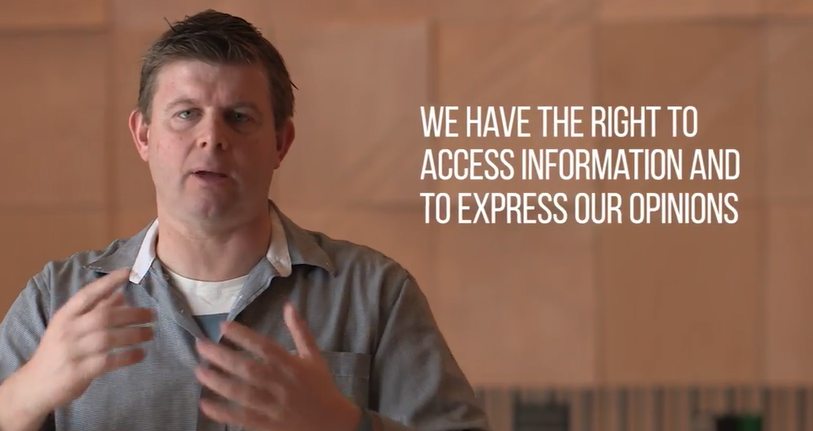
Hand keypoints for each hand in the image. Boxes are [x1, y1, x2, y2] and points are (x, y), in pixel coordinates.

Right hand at [19, 268, 154, 414]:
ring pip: (110, 338)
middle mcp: (68, 330)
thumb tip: (121, 295)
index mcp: (65, 316)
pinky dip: (128, 356)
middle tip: (152, 315)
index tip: (128, 272)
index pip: (88, 294)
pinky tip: (141, 354)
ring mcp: (73, 351)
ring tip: (150, 333)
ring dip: (135, 334)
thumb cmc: (58, 351)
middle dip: (133, 314)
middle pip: (105, 316)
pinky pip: (110, 361)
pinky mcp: (80, 371)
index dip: (108, 282)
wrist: (35, 385)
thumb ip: (95, 311)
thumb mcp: (70, 327)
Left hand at [195, 303, 360, 430]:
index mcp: (291, 364)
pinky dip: (222, 412)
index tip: (224, 325)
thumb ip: (300, 331)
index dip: (243, 335)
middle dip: (222, 356)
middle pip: (247, 368)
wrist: (332, 422)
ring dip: (218, 381)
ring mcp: (272, 405)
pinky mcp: (266, 424)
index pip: (264, 346)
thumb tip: (289, 305)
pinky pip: (241, 418)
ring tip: (199, 370)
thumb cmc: (321, 386)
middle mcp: (280, 384)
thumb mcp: (314, 356)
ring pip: (241, 392)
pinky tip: (205, 403)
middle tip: (201, 345)